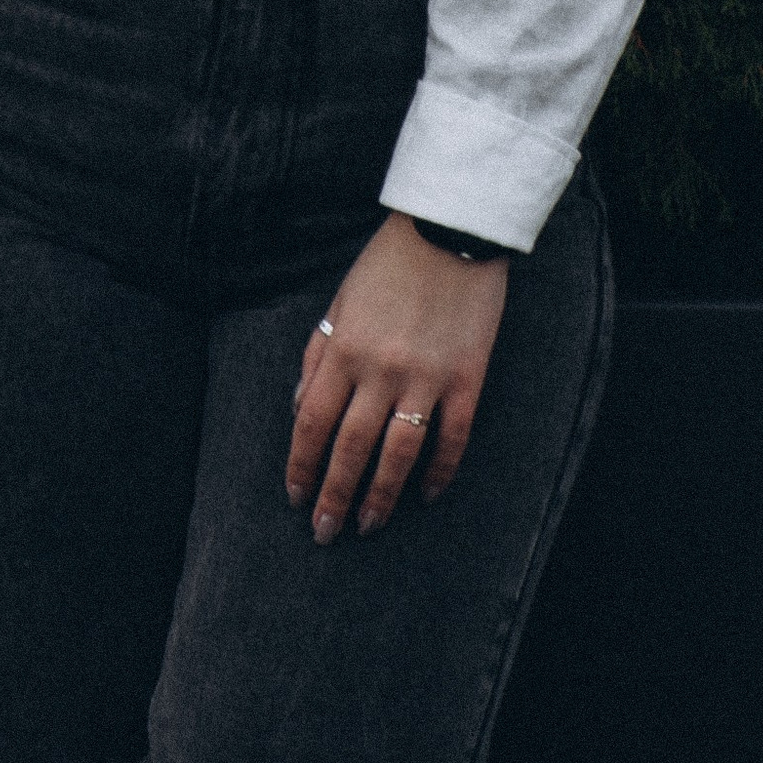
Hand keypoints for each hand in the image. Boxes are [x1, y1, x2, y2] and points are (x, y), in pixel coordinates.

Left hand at [286, 214, 507, 540]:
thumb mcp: (341, 300)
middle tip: (325, 533)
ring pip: (398, 454)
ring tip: (368, 525)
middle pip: (350, 448)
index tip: (295, 496)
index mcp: (344, 348)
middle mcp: (380, 369)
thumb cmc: (389, 263)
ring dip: (380, 496)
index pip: (312, 422)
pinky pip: (451, 438)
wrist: (451, 229)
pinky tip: (426, 494)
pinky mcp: (466, 379)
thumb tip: (298, 408)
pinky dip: (438, 471)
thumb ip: (318, 354)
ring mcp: (426, 378)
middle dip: (333, 495)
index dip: (301, 465)